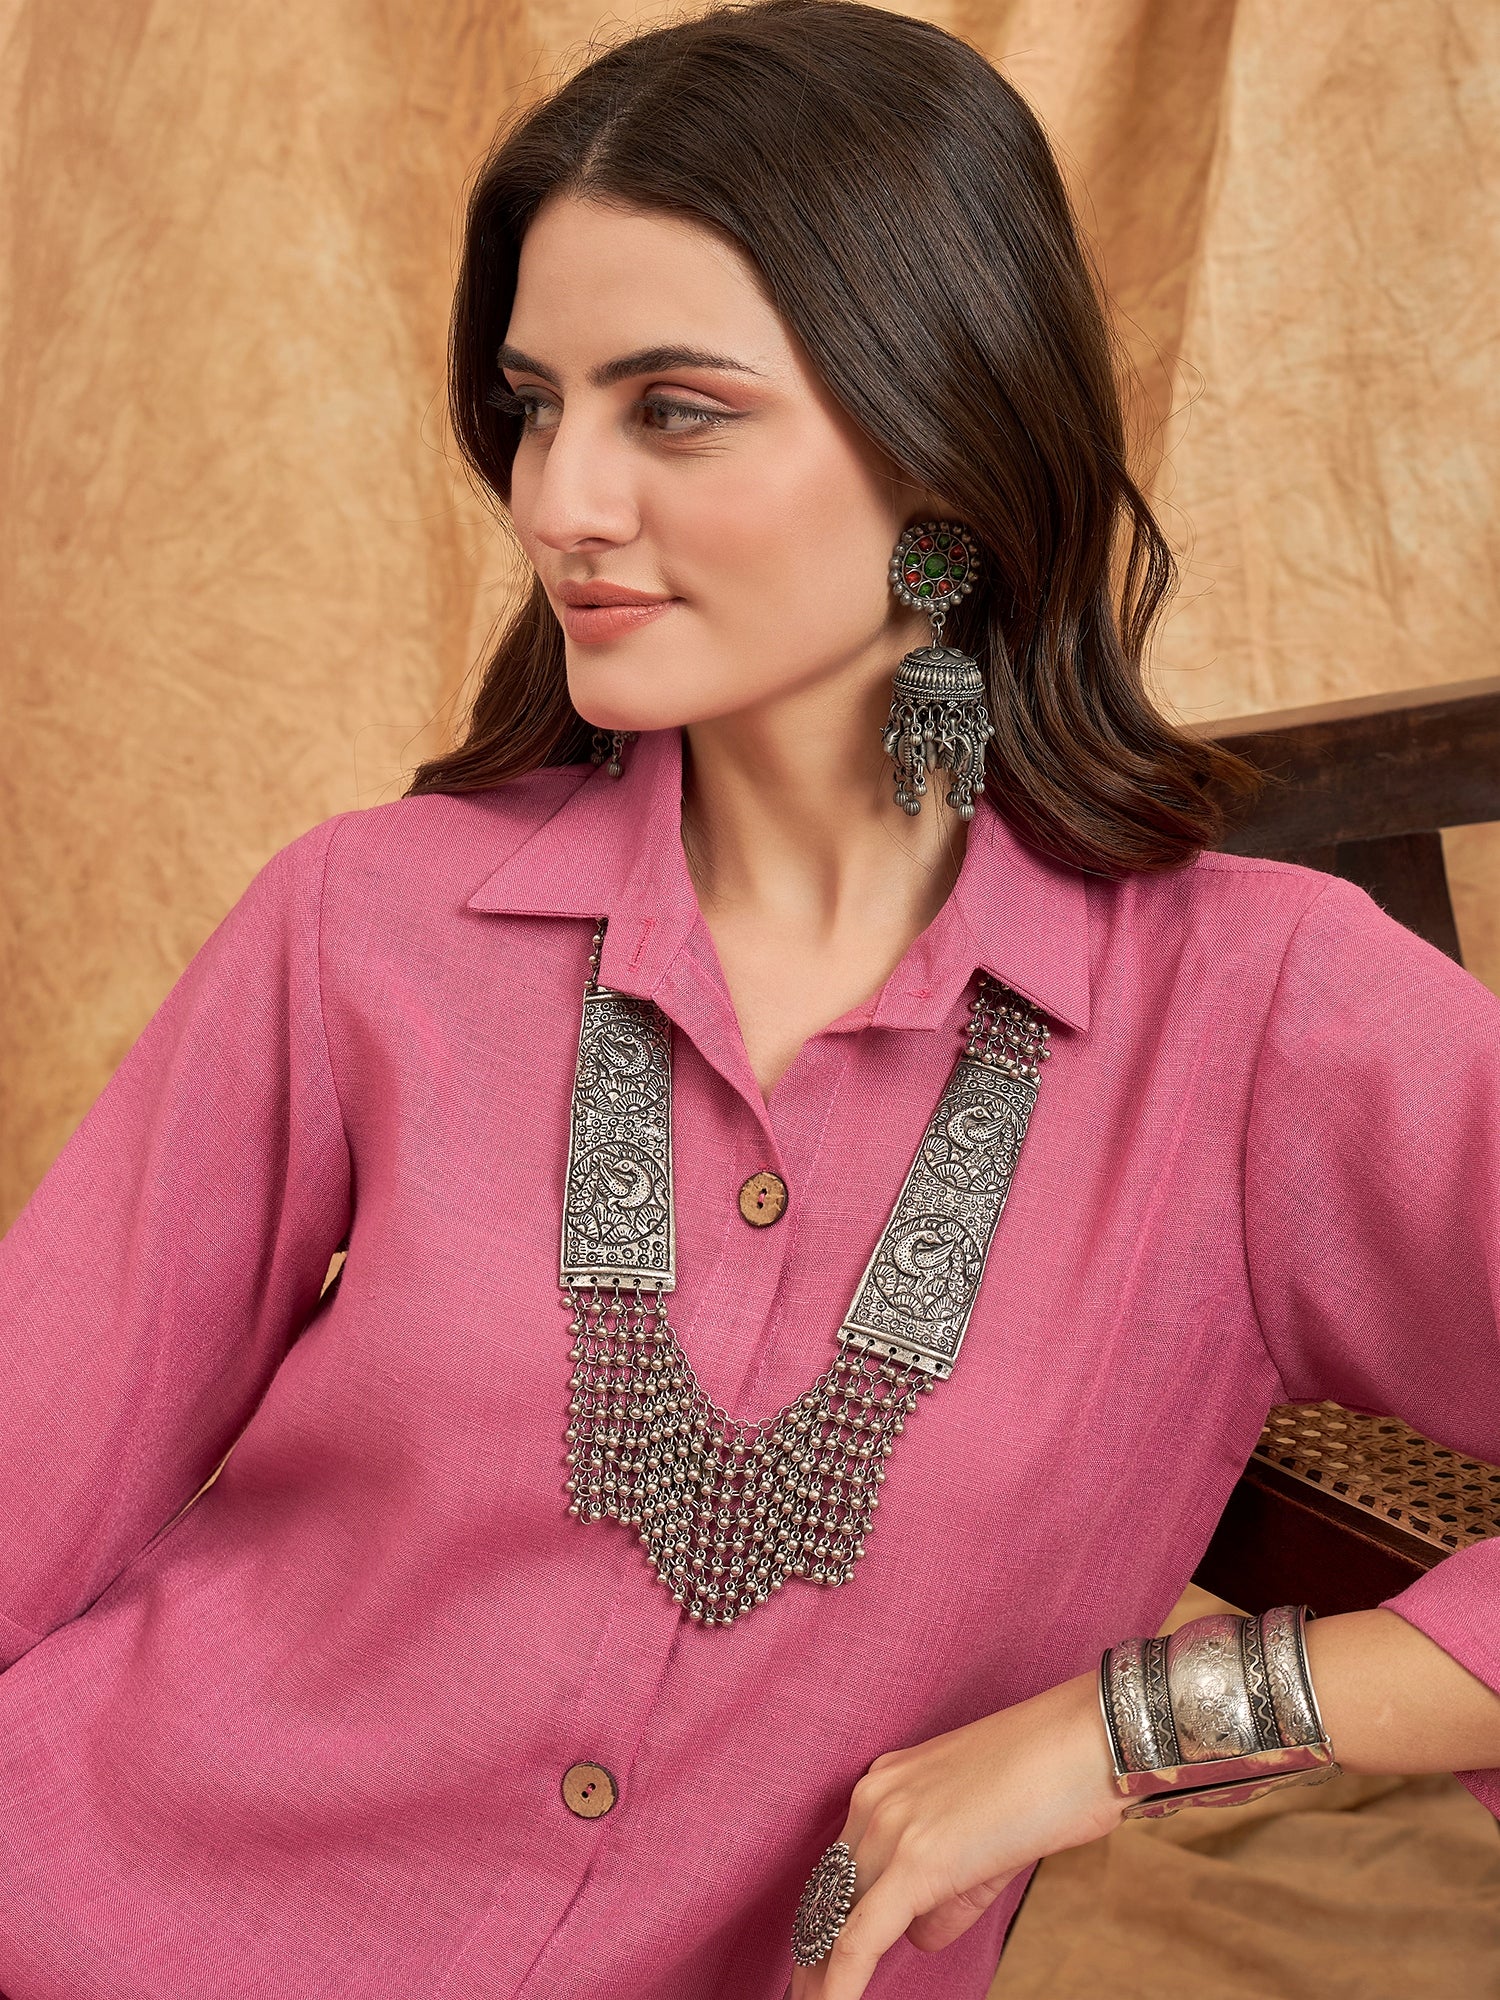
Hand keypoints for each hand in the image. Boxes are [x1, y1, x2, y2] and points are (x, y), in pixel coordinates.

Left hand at [789, 1669, 1123, 1999]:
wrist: (1091, 1738)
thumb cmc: (1054, 1777)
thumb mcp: (987, 1840)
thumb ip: (948, 1893)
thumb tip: (918, 1936)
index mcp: (887, 1784)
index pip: (841, 1868)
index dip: (825, 1919)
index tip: (813, 1959)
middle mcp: (876, 1799)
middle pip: (830, 1895)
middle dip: (814, 1953)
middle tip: (802, 1996)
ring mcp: (891, 1826)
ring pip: (838, 1919)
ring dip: (822, 1974)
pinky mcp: (917, 1861)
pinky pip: (859, 1938)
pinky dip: (838, 1983)